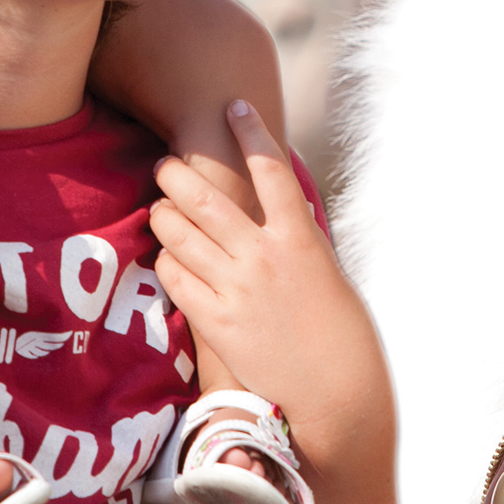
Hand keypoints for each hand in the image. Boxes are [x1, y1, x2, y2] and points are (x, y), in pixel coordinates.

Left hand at [150, 103, 387, 469]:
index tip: (232, 105)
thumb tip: (277, 213)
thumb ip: (296, 241)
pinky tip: (170, 258)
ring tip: (161, 207)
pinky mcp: (216, 323)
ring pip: (180, 233)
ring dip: (165, 214)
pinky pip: (175, 277)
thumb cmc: (342, 337)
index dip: (249, 131)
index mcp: (301, 238)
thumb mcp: (327, 274)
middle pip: (206, 197)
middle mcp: (264, 257)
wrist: (336, 397)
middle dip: (178, 173)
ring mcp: (236, 290)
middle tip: (167, 164)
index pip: (269, 168)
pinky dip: (168, 261)